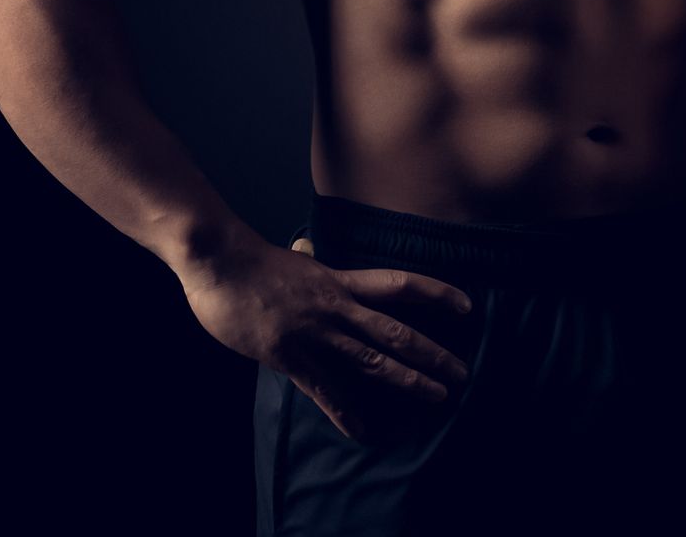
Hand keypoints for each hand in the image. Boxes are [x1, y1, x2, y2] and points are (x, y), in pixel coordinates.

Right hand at [176, 232, 474, 444]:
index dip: (436, 294)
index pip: (399, 284)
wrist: (219, 261)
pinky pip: (326, 390)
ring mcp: (316, 332)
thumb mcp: (292, 260)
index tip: (466, 305)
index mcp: (340, 280)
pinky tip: (365, 432)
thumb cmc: (250, 260)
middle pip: (397, 330)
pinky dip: (347, 413)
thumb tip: (309, 252)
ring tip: (438, 396)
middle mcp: (337, 306)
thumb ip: (309, 264)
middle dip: (433, 353)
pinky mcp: (291, 355)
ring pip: (372, 359)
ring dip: (408, 380)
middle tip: (462, 371)